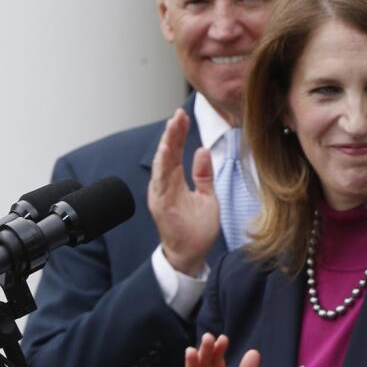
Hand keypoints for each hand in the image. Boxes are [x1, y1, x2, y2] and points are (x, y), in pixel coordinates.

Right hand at [148, 108, 219, 276]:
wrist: (191, 253)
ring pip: (162, 164)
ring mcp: (161, 194)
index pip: (176, 152)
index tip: (183, 115)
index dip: (179, 133)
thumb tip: (203, 150)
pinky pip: (160, 182)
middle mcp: (165, 184)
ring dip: (167, 144)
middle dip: (172, 133)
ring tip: (172, 126)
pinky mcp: (161, 205)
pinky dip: (162, 166)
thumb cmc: (196, 227)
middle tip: (179, 113)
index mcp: (174, 181)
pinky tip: (166, 151)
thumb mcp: (206, 196)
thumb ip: (203, 175)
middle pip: (168, 153)